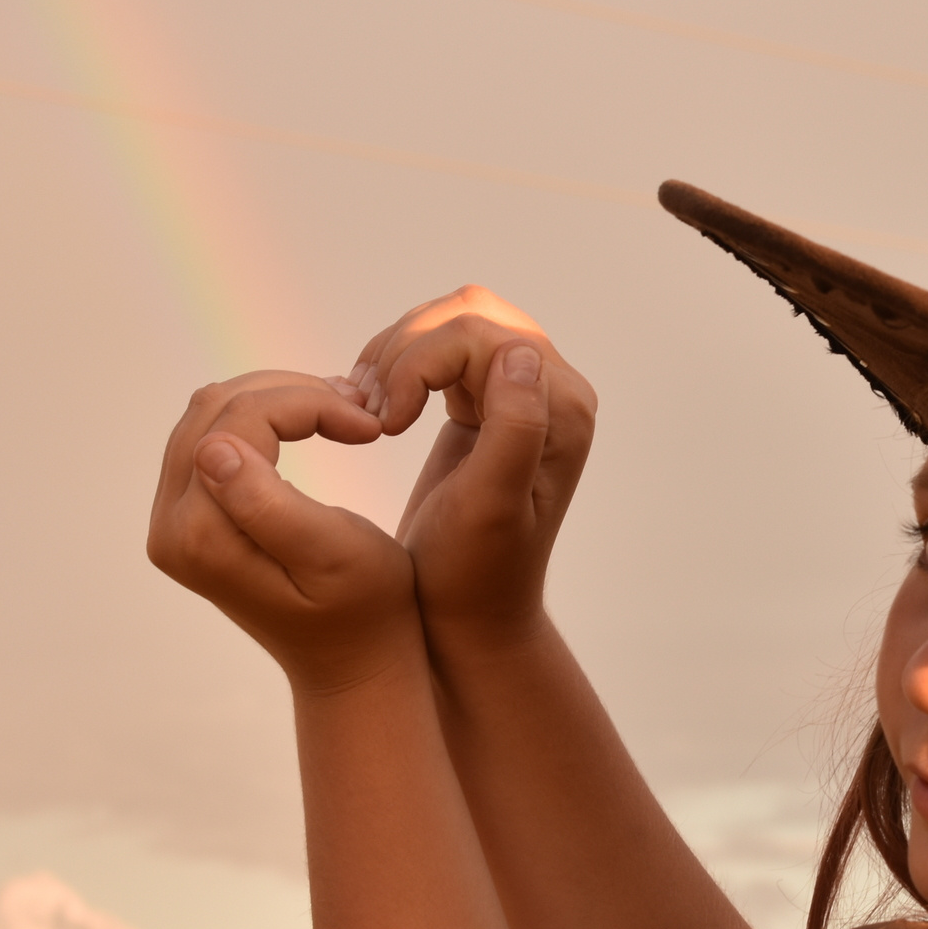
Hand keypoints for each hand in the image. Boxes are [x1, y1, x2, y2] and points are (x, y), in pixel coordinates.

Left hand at [146, 370, 414, 692]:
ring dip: (278, 399)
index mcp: (202, 538)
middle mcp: (171, 529)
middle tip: (359, 408)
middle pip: (216, 408)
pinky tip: (311, 425)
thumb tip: (212, 449)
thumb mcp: (333, 554)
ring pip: (212, 413)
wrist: (354, 657)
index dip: (308, 403)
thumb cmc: (364, 608)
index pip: (240, 421)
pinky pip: (215, 435)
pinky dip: (264, 418)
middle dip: (292, 393)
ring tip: (342, 411)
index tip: (368, 424)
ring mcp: (174, 523)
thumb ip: (267, 504)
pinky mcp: (191, 517)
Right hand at [347, 287, 597, 653]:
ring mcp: (519, 394)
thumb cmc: (473, 573)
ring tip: (365, 412)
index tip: (386, 423)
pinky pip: (440, 349)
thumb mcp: (491, 505)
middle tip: (369, 410)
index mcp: (562, 410)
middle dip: (406, 349)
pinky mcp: (485, 403)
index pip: (483, 334)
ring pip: (450, 324)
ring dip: (397, 355)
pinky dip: (399, 366)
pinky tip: (372, 407)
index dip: (420, 361)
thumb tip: (521, 352)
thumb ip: (516, 427)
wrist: (465, 614)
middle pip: (469, 314)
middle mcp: (552, 392)